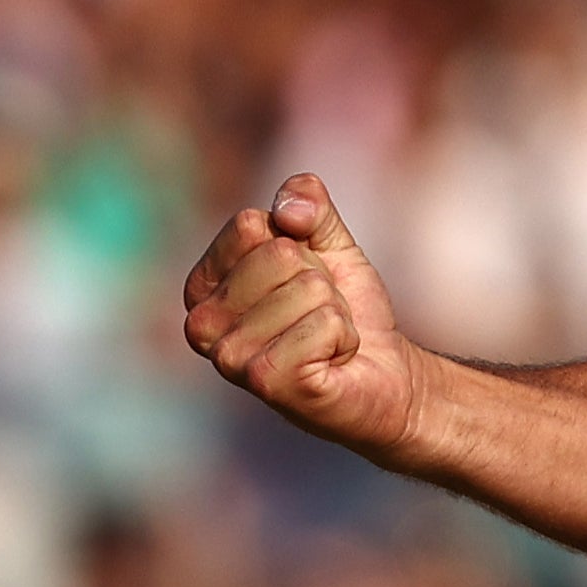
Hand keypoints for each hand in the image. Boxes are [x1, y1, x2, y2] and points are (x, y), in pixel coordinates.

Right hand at [180, 174, 427, 456]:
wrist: (384, 375)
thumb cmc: (346, 310)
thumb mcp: (330, 244)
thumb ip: (308, 204)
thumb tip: (287, 207)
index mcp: (203, 287)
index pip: (250, 224)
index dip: (298, 245)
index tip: (304, 281)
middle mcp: (202, 324)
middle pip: (280, 254)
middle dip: (320, 281)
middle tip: (320, 315)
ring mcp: (229, 358)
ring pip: (308, 288)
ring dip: (334, 313)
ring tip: (325, 342)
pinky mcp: (265, 382)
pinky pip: (325, 323)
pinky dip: (344, 337)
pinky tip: (331, 361)